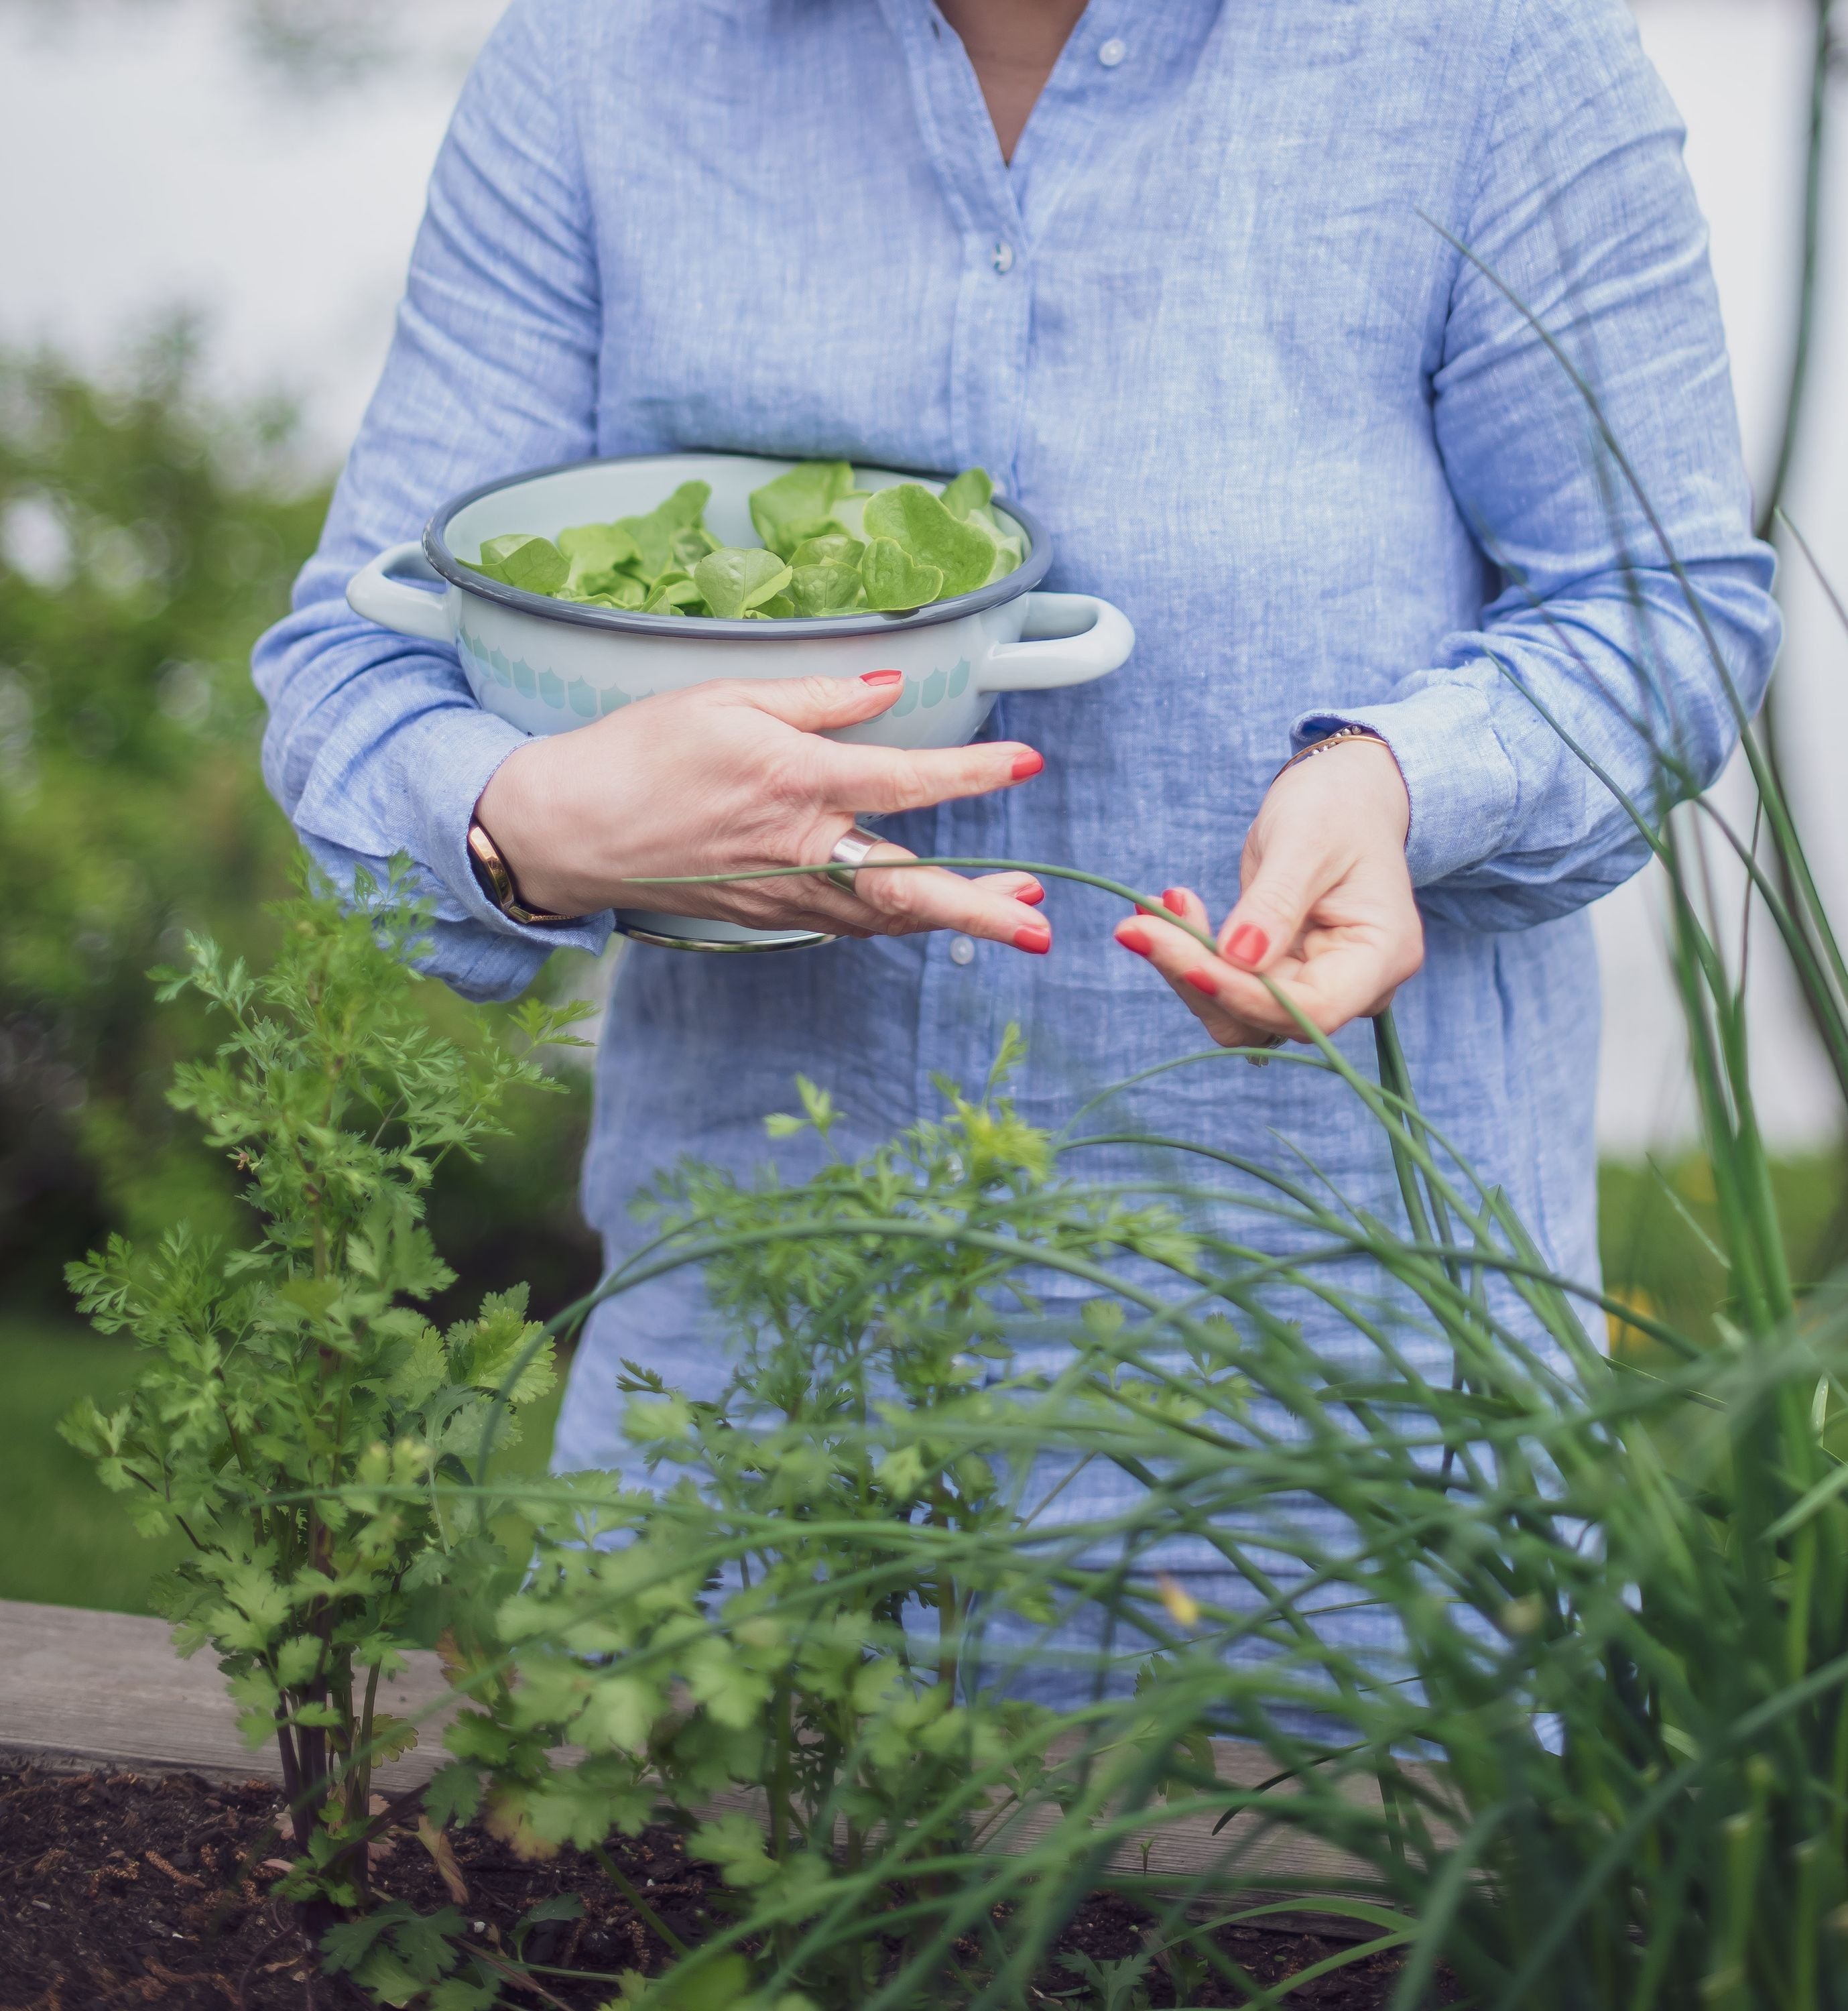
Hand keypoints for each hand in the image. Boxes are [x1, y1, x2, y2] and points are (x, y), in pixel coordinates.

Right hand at [474, 670, 1050, 948]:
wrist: (570, 827)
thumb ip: (817, 696)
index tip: (1026, 763)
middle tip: (1040, 923)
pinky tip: (927, 909)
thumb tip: (889, 687)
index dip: (973, 773)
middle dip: (981, 908)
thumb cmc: (640, 752)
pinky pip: (848, 923)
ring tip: (1012, 914)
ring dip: (953, 919)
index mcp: (795, 781)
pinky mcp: (769, 914)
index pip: (905, 779)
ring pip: (886, 916)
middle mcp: (799, 847)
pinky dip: (896, 919)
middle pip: (909, 887)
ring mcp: (785, 892)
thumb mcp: (725, 697)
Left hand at [1113, 737, 1422, 1046]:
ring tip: (1147, 911)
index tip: (1186, 961)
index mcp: (1382, 955)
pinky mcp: (1279, 978)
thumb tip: (1238, 958)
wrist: (1342, 799)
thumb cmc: (1335, 807)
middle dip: (1198, 975)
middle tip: (1137, 926)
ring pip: (1237, 1014)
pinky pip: (1226, 988)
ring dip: (1184, 968)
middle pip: (1267, 1016)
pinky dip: (1187, 957)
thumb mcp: (1307, 840)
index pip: (1313, 1007)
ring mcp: (1316, 986)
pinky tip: (1162, 913)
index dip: (1246, 995)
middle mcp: (1356, 988)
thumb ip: (1276, 902)